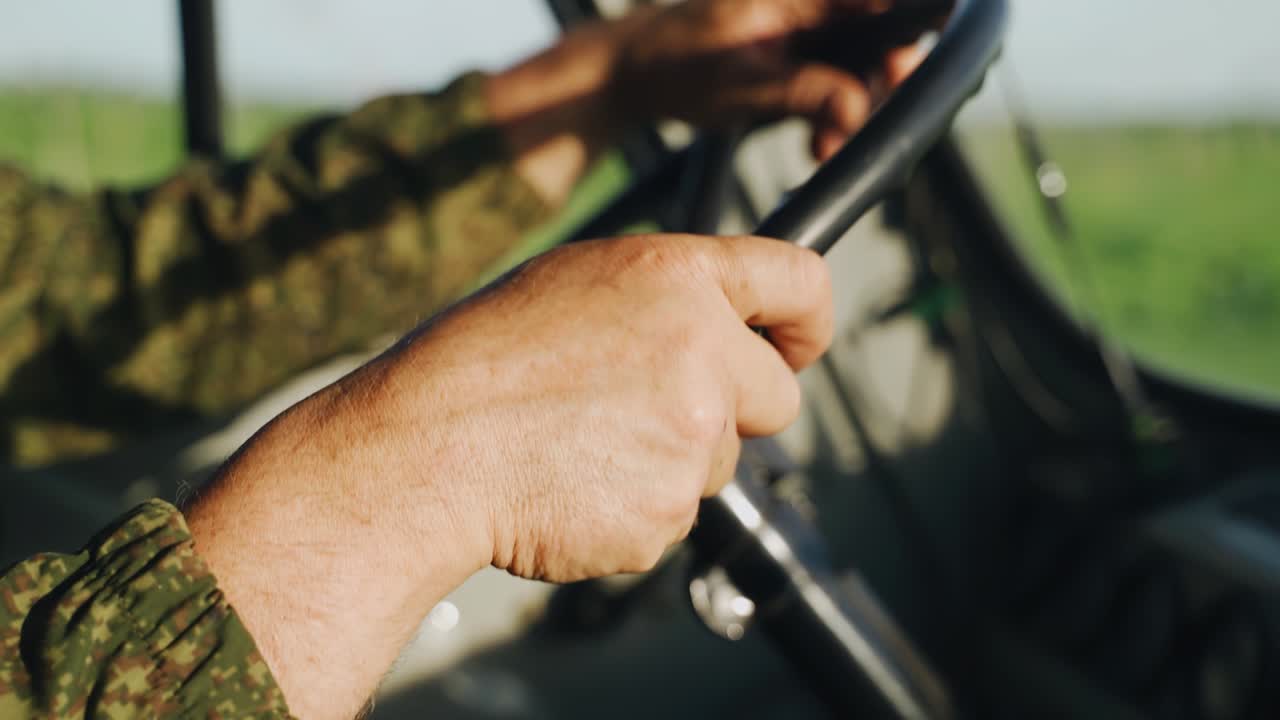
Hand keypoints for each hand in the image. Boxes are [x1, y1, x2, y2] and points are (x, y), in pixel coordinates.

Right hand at [187, 234, 831, 717]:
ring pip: (722, 461)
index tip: (799, 344)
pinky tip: (573, 483)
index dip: (809, 320)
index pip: (799, 280)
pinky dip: (636, 506)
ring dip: (673, 459)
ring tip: (583, 443)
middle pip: (780, 397)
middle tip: (655, 413)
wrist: (427, 451)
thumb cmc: (482, 359)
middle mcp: (702, 351)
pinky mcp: (670, 512)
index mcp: (677, 277)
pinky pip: (677, 513)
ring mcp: (692, 437)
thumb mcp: (576, 283)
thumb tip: (724, 327)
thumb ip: (667, 297)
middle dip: (737, 410)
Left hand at [610, 0, 933, 159]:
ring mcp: (804, 24)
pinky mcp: (797, 50)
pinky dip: (831, 111)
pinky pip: (835, 77)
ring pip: (858, 62)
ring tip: (824, 146)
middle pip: (877, 32)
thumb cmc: (674, 66)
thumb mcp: (740, 86)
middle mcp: (807, 1)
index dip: (901, 35)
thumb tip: (857, 108)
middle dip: (875, 86)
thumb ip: (803, 92)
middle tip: (853, 128)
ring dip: (852, 109)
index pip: (877, 2)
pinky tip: (818, 142)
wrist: (634, 73)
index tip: (898, 76)